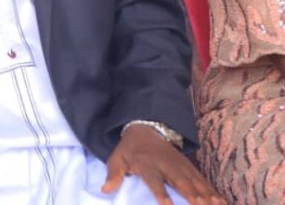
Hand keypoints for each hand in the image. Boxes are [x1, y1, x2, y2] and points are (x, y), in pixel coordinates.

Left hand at [102, 124, 224, 204]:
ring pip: (196, 181)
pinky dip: (213, 191)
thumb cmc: (130, 150)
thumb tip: (105, 190)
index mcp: (147, 164)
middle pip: (181, 181)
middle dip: (193, 195)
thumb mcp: (116, 158)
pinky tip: (222, 202)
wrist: (146, 130)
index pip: (154, 180)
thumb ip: (113, 174)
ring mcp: (180, 165)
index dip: (161, 193)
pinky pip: (203, 180)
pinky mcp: (189, 166)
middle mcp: (166, 164)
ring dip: (207, 195)